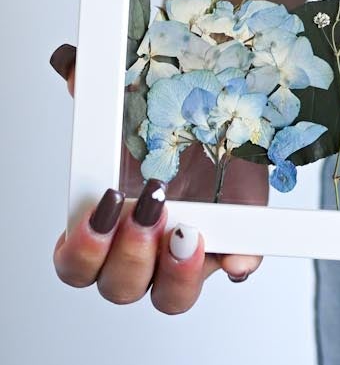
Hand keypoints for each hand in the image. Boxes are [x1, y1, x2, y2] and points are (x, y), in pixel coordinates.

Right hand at [48, 43, 263, 311]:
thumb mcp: (130, 95)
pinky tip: (239, 255)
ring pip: (172, 296)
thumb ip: (96, 87)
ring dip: (176, 273)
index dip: (82, 250)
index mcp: (103, 225)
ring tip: (188, 232)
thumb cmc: (164, 111)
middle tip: (148, 213)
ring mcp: (187, 254)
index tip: (101, 207)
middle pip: (121, 288)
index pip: (76, 265)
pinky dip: (238, 262)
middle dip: (130, 257)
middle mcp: (142, 249)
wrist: (221, 99)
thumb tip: (76, 68)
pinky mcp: (235, 242)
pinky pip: (237, 266)